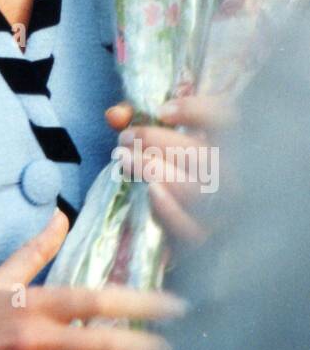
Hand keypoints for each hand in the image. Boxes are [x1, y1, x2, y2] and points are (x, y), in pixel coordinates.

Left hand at [105, 95, 232, 245]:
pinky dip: (168, 209)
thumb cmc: (167, 163)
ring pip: (194, 191)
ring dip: (154, 170)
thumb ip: (136, 117)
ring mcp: (222, 211)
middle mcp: (234, 178)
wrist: (179, 218)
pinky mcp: (204, 238)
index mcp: (231, 145)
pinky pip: (190, 230)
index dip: (196, 112)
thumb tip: (115, 115)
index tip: (162, 111)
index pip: (227, 121)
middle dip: (157, 142)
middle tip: (125, 137)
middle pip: (202, 156)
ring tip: (124, 158)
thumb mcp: (157, 134)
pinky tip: (149, 191)